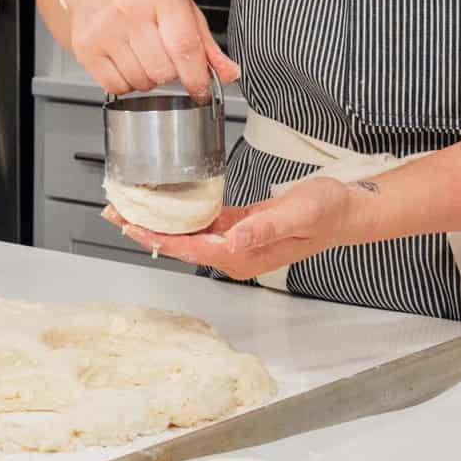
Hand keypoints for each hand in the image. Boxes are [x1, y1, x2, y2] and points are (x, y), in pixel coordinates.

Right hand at [66, 0, 238, 100]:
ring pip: (140, 81)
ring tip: (145, 56)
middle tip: (166, 59)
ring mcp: (105, 29)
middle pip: (163, 70)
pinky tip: (127, 62)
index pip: (185, 48)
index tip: (201, 89)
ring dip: (149, 79)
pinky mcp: (85, 46)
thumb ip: (207, 44)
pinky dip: (127, 84)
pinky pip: (115, 86)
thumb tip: (230, 73)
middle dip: (172, 75)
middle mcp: (131, 9)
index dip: (197, 77)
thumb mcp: (183, 7)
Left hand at [102, 175, 377, 279]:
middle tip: (113, 211)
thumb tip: (232, 240)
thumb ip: (265, 227)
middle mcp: (236, 254)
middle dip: (146, 229)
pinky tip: (166, 205)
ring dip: (159, 222)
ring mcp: (238, 243)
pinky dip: (181, 215)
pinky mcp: (241, 228)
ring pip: (188, 235)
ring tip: (129, 208)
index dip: (158, 237)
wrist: (347, 209)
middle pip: (180, 245)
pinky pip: (203, 225)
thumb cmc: (327, 211)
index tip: (130, 225)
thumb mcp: (298, 213)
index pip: (191, 248)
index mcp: (244, 255)